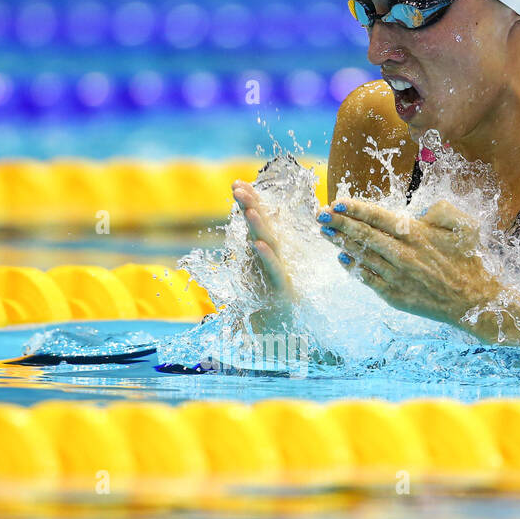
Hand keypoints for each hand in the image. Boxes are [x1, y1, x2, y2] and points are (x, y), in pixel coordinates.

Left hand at [233, 180, 297, 326]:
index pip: (257, 223)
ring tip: (249, 208)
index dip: (249, 202)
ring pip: (269, 246)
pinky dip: (267, 258)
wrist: (283, 335)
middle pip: (263, 228)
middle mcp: (275, 259)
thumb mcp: (256, 273)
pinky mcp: (281, 291)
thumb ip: (252, 250)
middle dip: (252, 206)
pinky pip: (273, 272)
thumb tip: (247, 227)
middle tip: (239, 187)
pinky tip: (259, 244)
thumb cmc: (268, 303)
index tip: (236, 183)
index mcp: (268, 253)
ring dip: (259, 227)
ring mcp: (279, 274)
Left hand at [317, 198, 503, 330]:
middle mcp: (404, 254)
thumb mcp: (464, 226)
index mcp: (418, 234)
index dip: (355, 209)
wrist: (474, 300)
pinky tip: (342, 258)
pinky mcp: (395, 295)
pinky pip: (369, 279)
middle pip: (364, 234)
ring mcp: (397, 276)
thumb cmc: (469, 260)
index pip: (379, 217)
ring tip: (324, 232)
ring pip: (363, 256)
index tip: (337, 202)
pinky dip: (354, 268)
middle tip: (320, 214)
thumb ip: (441, 210)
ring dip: (341, 243)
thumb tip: (420, 210)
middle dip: (339, 223)